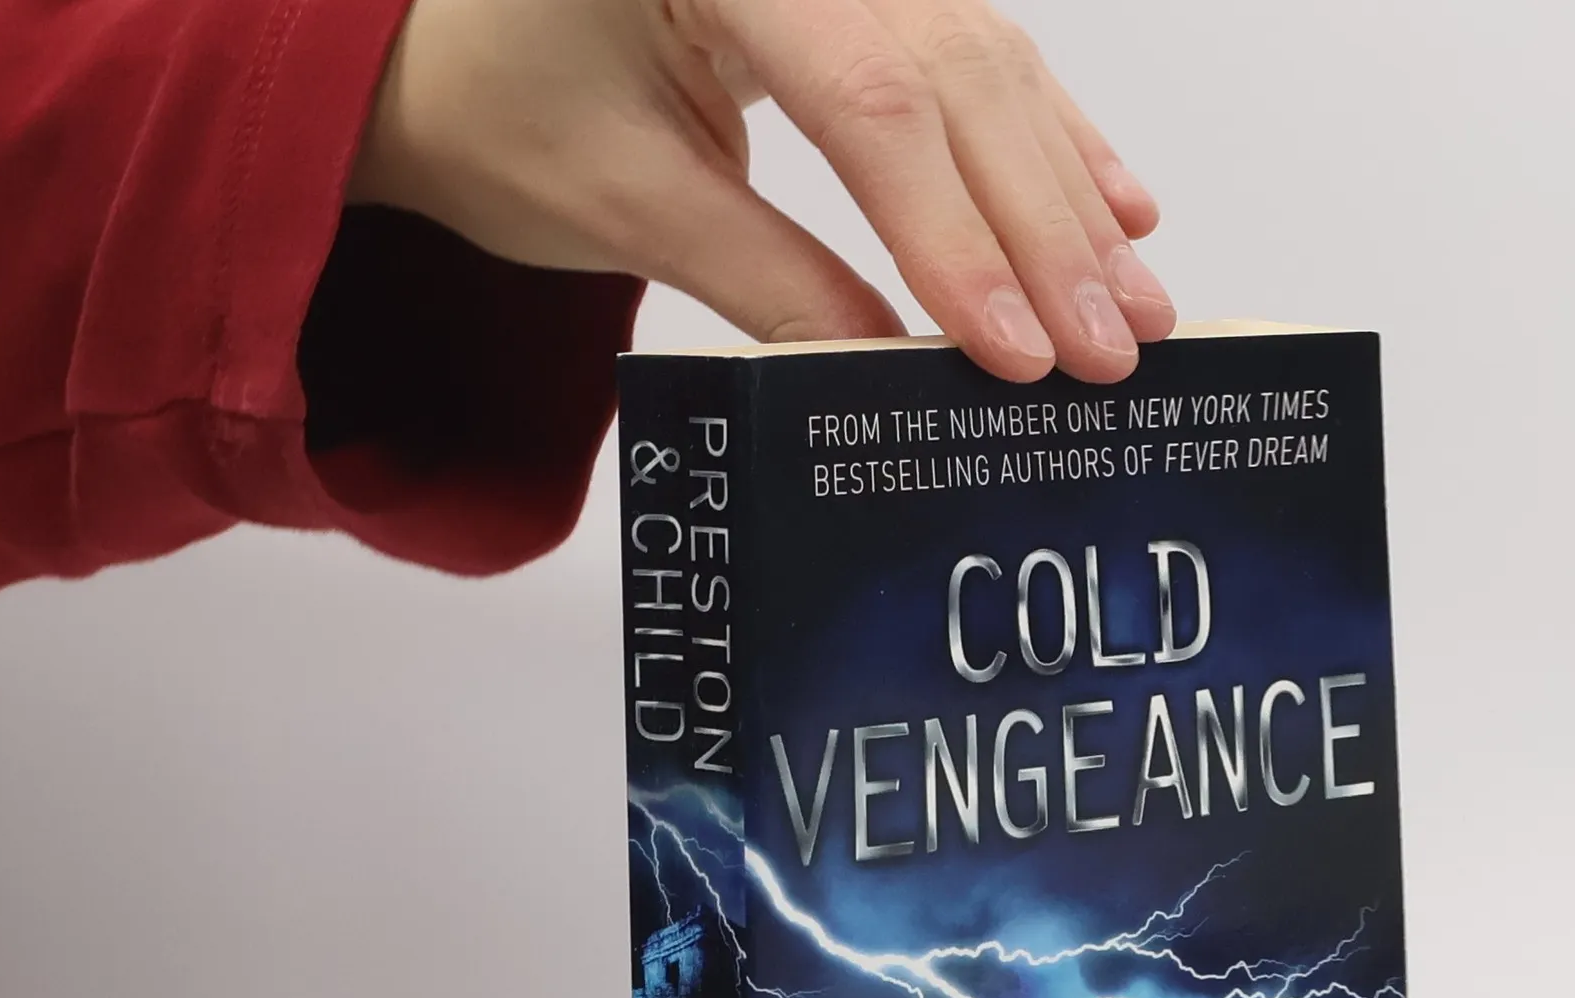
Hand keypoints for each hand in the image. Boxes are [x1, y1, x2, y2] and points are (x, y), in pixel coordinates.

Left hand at [349, 0, 1173, 382]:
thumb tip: (894, 368)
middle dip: (1043, 230)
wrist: (443, 51)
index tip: (1016, 351)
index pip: (874, 105)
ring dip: (1068, 197)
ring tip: (1131, 304)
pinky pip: (978, 55)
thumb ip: (771, 280)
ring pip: (990, 67)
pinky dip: (1050, 140)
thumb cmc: (500, 111)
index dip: (957, 239)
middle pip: (958, 79)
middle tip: (1110, 349)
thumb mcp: (624, 206)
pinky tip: (1117, 203)